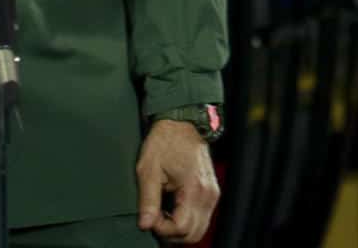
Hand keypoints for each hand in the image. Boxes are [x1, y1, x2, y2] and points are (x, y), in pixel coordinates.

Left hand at [135, 119, 219, 242]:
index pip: (181, 228)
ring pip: (199, 230)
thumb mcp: (149, 169)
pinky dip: (187, 222)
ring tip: (162, 214)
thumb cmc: (165, 142)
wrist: (182, 124)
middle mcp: (208, 195)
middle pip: (193, 235)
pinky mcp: (211, 193)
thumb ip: (148, 199)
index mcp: (194, 189)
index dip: (162, 228)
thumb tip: (145, 224)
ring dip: (179, 230)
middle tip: (154, 219)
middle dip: (171, 233)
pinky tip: (172, 209)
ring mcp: (212, 195)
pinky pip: (202, 219)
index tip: (149, 217)